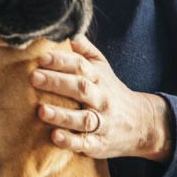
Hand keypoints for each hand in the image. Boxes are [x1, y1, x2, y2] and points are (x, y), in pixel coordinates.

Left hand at [31, 35, 173, 161]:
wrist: (143, 124)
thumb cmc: (111, 92)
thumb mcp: (103, 69)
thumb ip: (85, 52)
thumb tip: (68, 31)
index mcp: (99, 79)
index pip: (81, 66)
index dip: (61, 61)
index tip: (41, 57)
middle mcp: (101, 99)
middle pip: (81, 88)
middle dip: (57, 82)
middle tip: (33, 77)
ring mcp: (102, 123)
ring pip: (84, 118)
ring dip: (62, 115)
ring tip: (41, 111)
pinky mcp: (100, 144)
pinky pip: (86, 143)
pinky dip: (71, 141)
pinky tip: (55, 137)